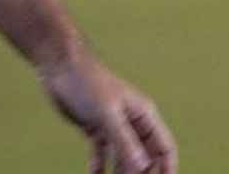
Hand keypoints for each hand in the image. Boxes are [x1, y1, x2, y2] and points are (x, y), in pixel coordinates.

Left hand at [39, 50, 177, 173]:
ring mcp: (114, 126)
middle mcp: (132, 122)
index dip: (167, 170)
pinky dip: (99, 169)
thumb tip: (142, 168)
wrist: (60, 66)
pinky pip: (102, 155)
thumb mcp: (108, 115)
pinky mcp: (96, 128)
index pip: (164, 148)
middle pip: (145, 157)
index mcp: (144, 115)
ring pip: (123, 159)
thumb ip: (125, 142)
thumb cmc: (88, 82)